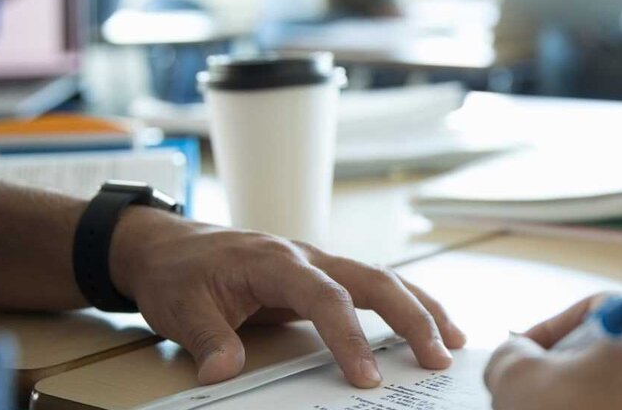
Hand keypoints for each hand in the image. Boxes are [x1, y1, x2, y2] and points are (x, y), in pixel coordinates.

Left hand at [108, 207, 465, 386]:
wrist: (166, 245)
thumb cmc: (177, 272)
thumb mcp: (180, 307)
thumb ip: (207, 338)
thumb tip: (224, 371)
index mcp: (274, 259)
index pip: (324, 296)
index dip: (349, 336)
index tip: (366, 376)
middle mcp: (305, 256)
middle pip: (373, 279)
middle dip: (411, 317)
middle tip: (439, 356)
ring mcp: (317, 263)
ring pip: (381, 279)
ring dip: (420, 308)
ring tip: (455, 342)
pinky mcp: (319, 277)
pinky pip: (370, 288)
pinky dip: (404, 305)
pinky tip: (428, 327)